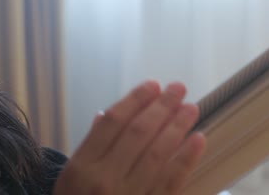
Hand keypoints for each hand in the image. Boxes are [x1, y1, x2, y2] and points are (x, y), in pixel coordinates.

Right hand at [53, 81, 205, 194]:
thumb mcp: (70, 177)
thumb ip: (90, 145)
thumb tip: (106, 114)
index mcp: (82, 167)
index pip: (113, 123)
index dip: (135, 100)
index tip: (153, 85)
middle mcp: (105, 179)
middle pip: (138, 134)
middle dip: (161, 107)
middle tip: (178, 88)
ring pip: (157, 154)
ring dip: (177, 127)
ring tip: (191, 107)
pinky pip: (171, 183)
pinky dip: (186, 159)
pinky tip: (198, 139)